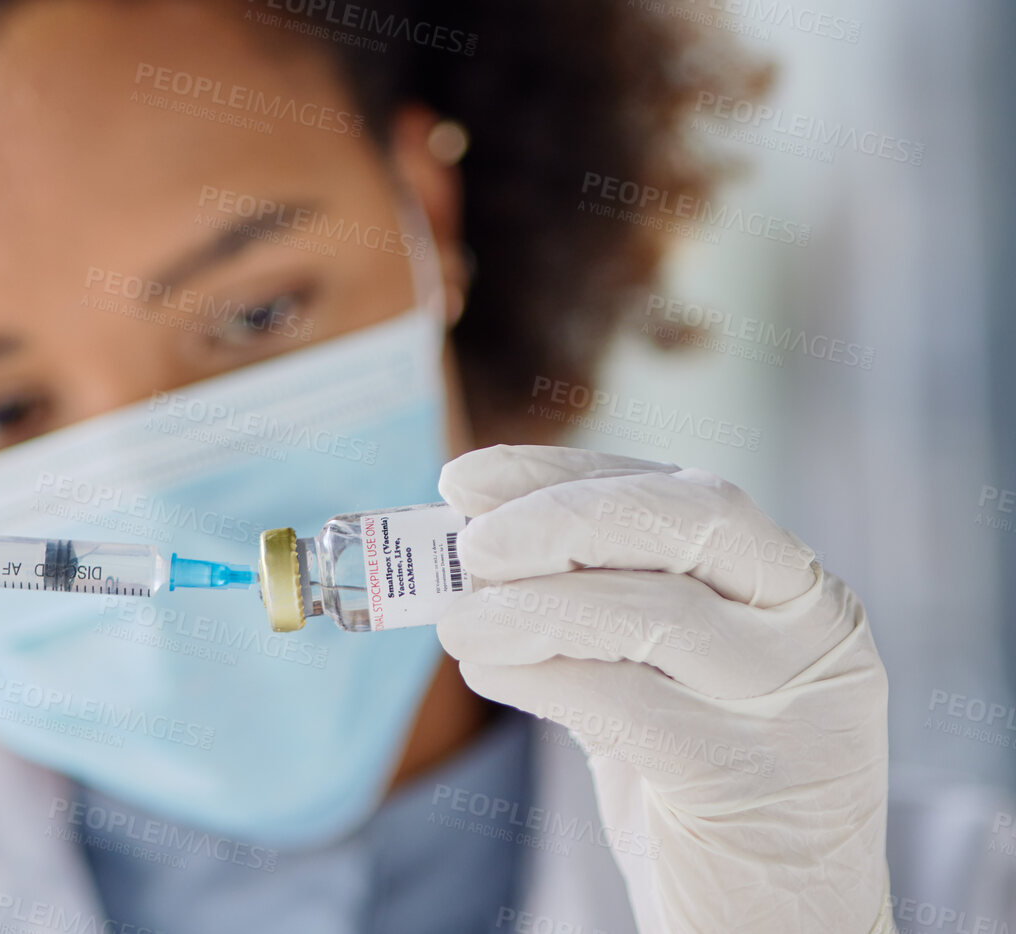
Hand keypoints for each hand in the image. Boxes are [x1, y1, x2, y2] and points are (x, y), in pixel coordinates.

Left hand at [435, 445, 894, 933]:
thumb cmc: (698, 798)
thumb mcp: (653, 678)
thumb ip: (589, 609)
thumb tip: (470, 538)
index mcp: (793, 591)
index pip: (681, 492)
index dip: (565, 473)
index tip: (467, 476)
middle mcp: (813, 632)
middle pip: (691, 520)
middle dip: (561, 515)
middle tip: (469, 542)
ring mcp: (793, 705)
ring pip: (653, 610)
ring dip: (530, 604)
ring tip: (457, 621)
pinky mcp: (746, 778)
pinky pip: (625, 701)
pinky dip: (539, 674)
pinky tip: (488, 670)